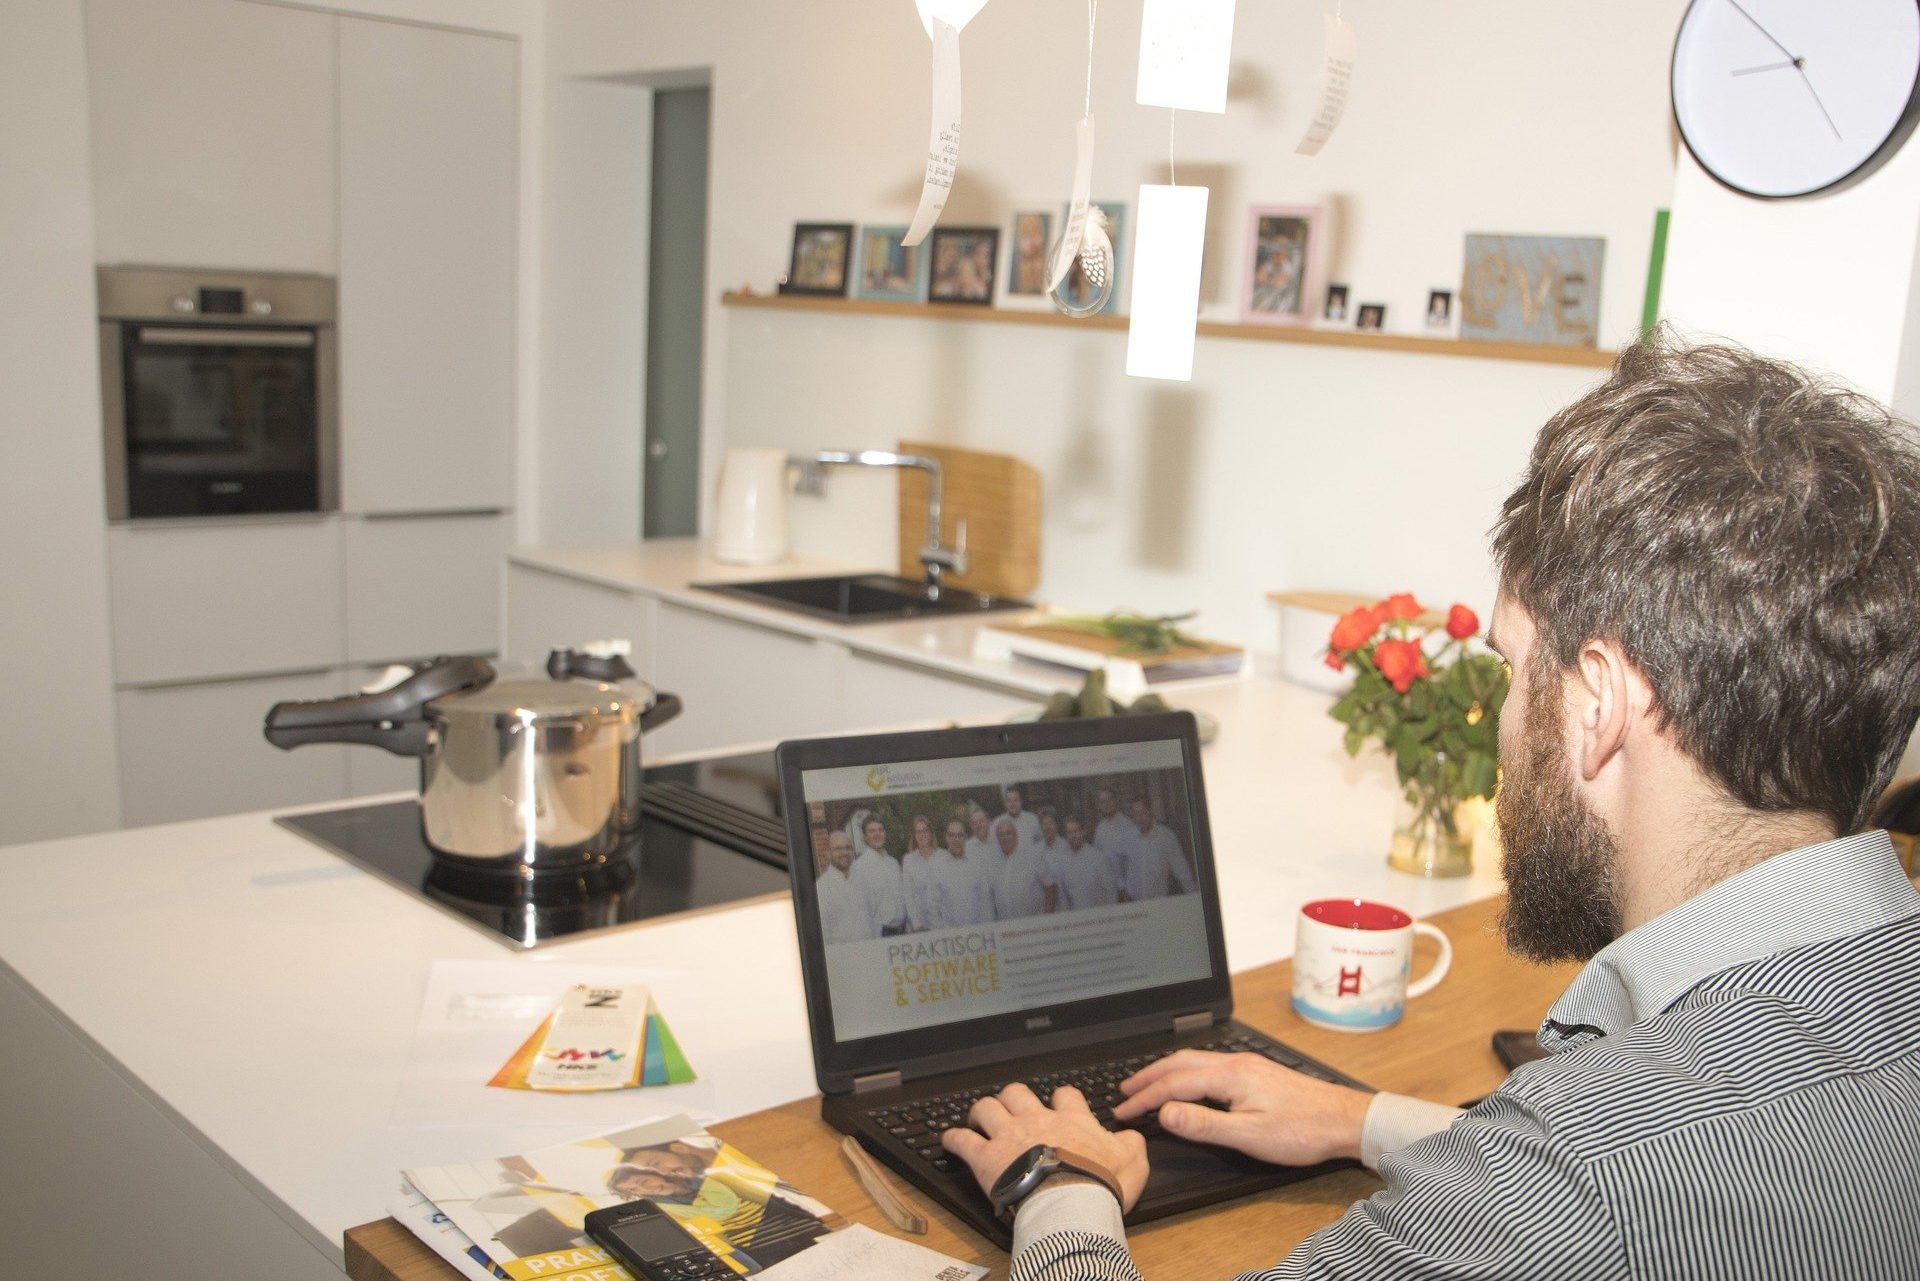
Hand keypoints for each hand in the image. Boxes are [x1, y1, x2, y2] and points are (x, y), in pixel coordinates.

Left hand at [941, 1083, 1149, 1212]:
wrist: (1072, 1202)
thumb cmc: (1101, 1184)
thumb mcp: (1133, 1161)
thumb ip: (1130, 1144)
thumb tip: (1130, 1137)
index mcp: (1071, 1121)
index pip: (1065, 1095)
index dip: (1060, 1097)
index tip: (1058, 1103)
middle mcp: (1037, 1120)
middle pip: (1017, 1093)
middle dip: (1011, 1097)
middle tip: (1010, 1107)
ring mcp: (1009, 1136)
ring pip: (987, 1107)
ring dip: (980, 1111)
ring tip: (978, 1117)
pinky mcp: (986, 1158)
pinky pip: (962, 1140)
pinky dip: (952, 1139)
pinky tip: (948, 1140)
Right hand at [1112, 1050, 1371, 1166]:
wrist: (1344, 1119)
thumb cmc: (1303, 1131)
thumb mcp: (1249, 1135)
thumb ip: (1204, 1124)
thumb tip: (1165, 1113)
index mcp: (1230, 1075)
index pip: (1174, 1083)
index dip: (1145, 1097)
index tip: (1123, 1109)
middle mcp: (1236, 1063)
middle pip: (1180, 1063)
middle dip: (1148, 1076)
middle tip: (1124, 1090)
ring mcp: (1247, 1064)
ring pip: (1195, 1061)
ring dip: (1167, 1071)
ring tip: (1148, 1084)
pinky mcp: (1257, 1071)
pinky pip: (1210, 1064)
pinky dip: (1187, 1071)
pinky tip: (1189, 1082)